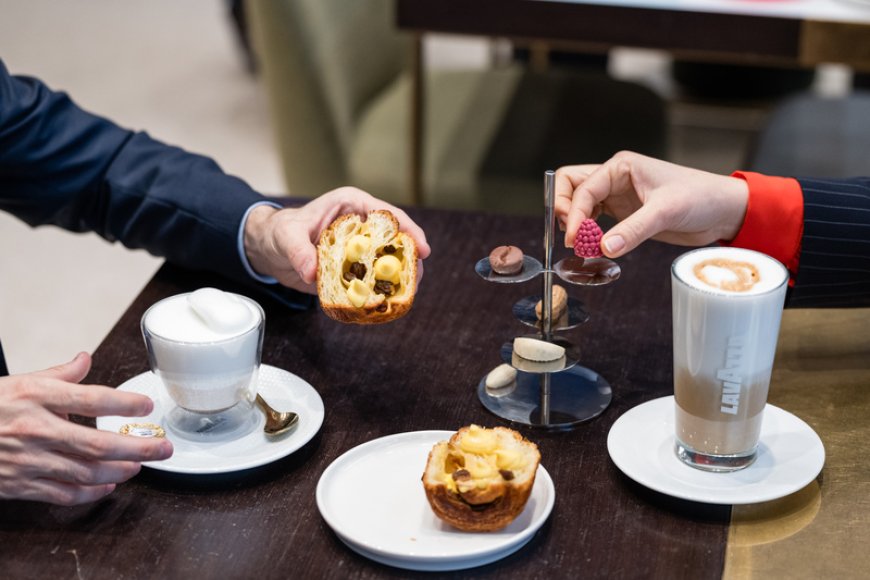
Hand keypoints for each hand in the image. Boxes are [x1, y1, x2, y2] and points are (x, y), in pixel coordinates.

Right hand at [0, 353, 172, 504]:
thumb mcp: (20, 381)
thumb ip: (59, 373)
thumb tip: (86, 358)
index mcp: (37, 396)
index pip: (92, 398)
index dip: (125, 402)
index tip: (147, 405)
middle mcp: (36, 428)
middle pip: (98, 442)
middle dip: (138, 446)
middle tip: (162, 446)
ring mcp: (28, 459)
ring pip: (86, 472)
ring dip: (120, 470)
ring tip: (141, 465)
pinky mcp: (20, 484)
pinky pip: (63, 494)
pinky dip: (90, 493)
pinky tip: (108, 485)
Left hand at [243, 187, 431, 292]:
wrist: (269, 249)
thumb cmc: (280, 231)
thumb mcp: (287, 237)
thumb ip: (299, 251)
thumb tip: (311, 272)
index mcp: (352, 206)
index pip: (387, 215)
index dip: (408, 230)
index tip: (422, 249)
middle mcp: (361, 227)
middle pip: (396, 241)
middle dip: (409, 261)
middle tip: (416, 281)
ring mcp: (360, 249)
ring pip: (388, 263)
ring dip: (397, 280)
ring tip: (404, 297)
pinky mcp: (354, 270)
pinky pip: (372, 281)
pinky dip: (379, 293)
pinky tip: (384, 305)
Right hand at [555, 152, 749, 257]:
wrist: (723, 210)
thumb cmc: (701, 197)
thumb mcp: (666, 211)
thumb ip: (634, 230)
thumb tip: (604, 248)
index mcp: (621, 167)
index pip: (582, 187)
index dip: (573, 213)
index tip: (574, 238)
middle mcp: (615, 179)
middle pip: (570, 187)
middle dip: (563, 210)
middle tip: (570, 236)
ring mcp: (618, 196)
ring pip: (579, 204)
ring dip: (574, 223)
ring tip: (580, 244)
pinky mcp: (624, 215)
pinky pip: (594, 221)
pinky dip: (588, 233)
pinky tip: (593, 246)